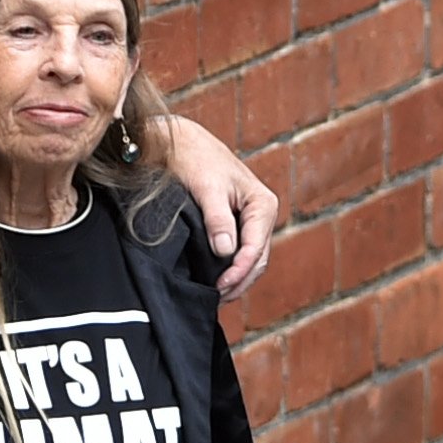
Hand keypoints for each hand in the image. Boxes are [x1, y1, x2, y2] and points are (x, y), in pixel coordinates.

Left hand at [156, 115, 278, 300]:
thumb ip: (217, 219)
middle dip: (239, 281)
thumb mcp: (206, 188)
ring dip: (236, 279)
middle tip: (215, 299)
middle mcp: (261, 214)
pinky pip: (238, 252)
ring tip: (215, 296)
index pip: (256, 248)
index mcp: (262, 204)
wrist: (180, 143)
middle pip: (257, 258)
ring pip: (249, 259)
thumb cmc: (195, 159)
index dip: (239, 271)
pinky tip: (214, 281)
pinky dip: (229, 269)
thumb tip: (226, 251)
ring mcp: (249, 221)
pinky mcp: (235, 224)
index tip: (219, 286)